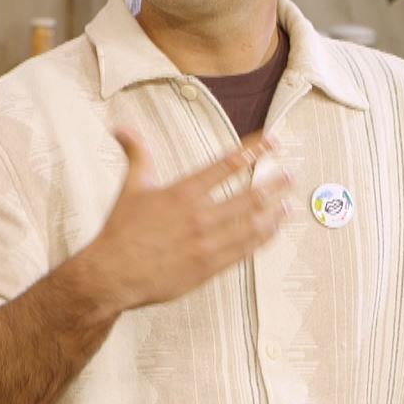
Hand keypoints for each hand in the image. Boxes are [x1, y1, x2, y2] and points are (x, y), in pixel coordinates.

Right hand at [75, 128, 291, 312]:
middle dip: (275, 183)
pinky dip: (264, 237)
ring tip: (290, 204)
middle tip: (291, 176)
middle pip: (250, 195)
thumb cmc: (121, 232)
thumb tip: (123, 129)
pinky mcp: (211, 266)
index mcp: (183, 193)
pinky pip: (246, 249)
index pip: (228, 163)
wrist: (112, 275)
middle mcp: (200, 216)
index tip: (273, 140)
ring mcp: (208, 242)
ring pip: (254, 224)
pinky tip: (274, 230)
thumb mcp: (131, 188)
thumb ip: (137, 155)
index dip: (255, 149)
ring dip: (276, 212)